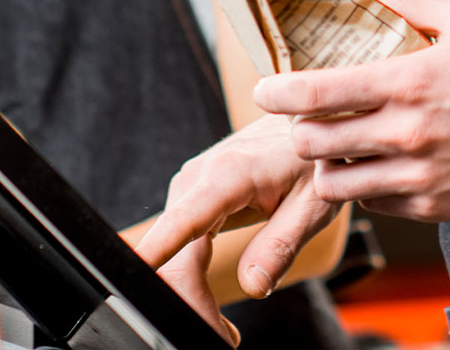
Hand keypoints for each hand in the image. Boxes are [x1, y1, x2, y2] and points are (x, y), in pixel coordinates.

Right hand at [136, 115, 333, 338]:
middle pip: (176, 251)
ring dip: (191, 291)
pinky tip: (209, 300)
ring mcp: (193, 184)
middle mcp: (200, 176)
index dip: (157, 253)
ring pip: (175, 251)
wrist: (309, 120)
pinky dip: (191, 276)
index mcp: (228, 174)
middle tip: (225, 337)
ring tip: (223, 328)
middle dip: (193, 301)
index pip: (183, 221)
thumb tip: (253, 285)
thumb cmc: (315, 157)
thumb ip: (281, 243)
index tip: (135, 281)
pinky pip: (181, 243)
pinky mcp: (194, 193)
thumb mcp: (314, 203)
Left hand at [258, 0, 449, 221]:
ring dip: (325, 165)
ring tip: (331, 148)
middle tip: (300, 119)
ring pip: (338, 184)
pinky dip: (363, 187)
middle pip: (316, 144)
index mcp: (411, 81)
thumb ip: (406, 1)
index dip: (280, 93)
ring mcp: (421, 175)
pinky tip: (373, 165)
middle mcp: (409, 133)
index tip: (263, 90)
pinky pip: (375, 204)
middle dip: (297, 131)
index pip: (321, 93)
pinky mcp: (435, 206)